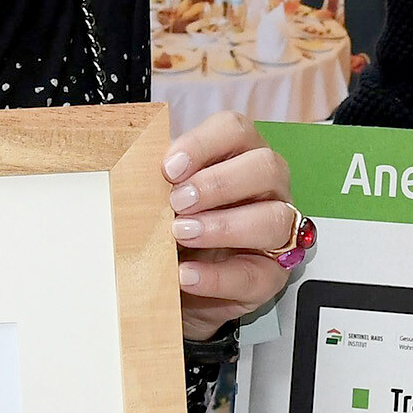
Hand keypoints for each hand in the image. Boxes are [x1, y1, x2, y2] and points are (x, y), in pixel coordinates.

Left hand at [163, 115, 298, 340]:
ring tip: (181, 235)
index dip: (203, 144)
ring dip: (224, 226)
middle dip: (219, 183)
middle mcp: (269, 187)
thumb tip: (134, 172)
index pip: (236, 130)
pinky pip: (255, 274)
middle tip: (177, 202)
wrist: (174, 281)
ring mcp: (277, 232)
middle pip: (266, 167)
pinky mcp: (271, 275)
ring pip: (274, 220)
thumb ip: (159, 183)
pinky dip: (217, 276)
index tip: (169, 168)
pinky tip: (185, 275)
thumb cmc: (172, 224)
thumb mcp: (163, 198)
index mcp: (241, 155)